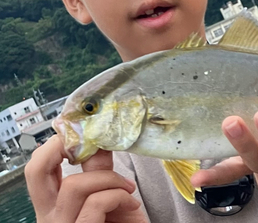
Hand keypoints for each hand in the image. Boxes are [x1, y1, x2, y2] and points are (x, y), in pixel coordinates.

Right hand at [25, 135, 146, 222]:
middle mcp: (49, 216)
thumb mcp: (108, 193)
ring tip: (128, 188)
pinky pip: (95, 203)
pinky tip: (132, 204)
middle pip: (35, 171)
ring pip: (74, 185)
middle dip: (61, 147)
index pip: (38, 168)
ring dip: (109, 178)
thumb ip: (98, 170)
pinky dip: (118, 196)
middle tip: (89, 141)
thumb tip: (97, 140)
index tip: (84, 133)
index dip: (56, 145)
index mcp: (52, 204)